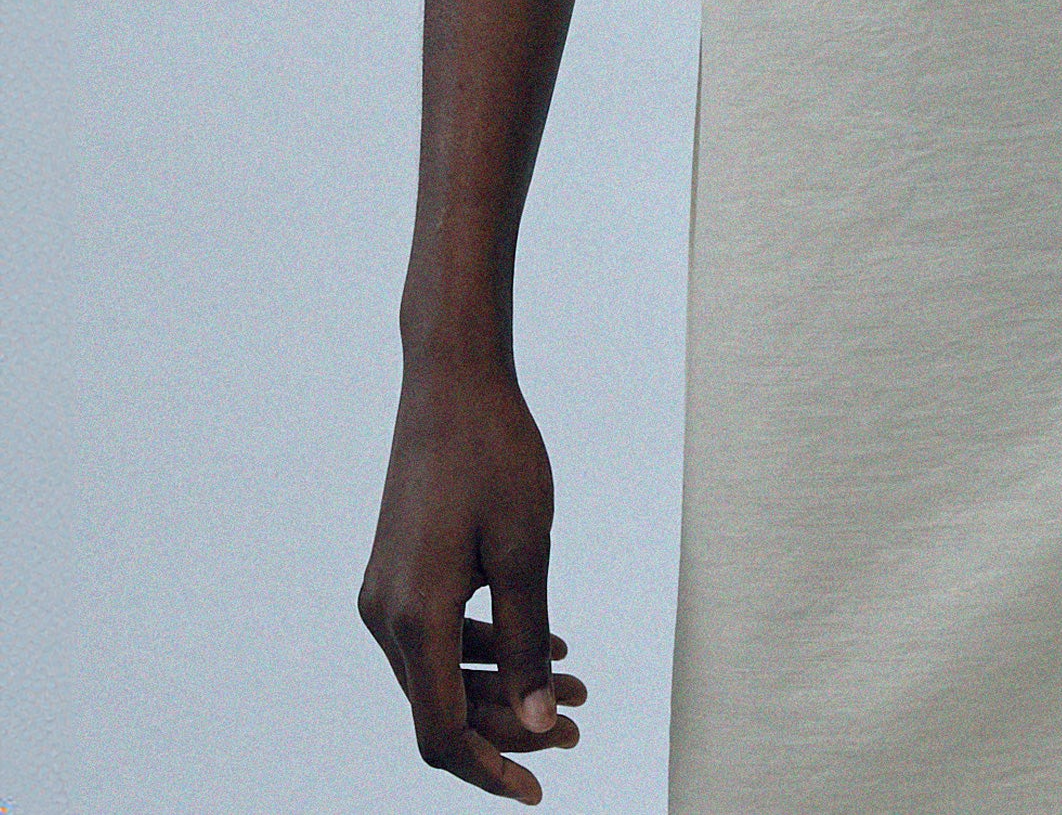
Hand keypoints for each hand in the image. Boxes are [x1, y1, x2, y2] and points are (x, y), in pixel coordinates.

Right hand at [359, 362, 584, 802]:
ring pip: (439, 673)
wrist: (452, 381)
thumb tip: (542, 722)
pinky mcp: (398, 570)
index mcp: (414, 616)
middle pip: (442, 708)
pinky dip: (485, 649)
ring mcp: (385, 591)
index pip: (442, 734)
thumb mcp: (526, 549)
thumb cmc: (494, 454)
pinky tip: (547, 641)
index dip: (490, 771)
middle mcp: (385, 614)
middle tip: (582, 727)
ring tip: (578, 684)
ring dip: (503, 688)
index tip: (540, 790)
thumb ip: (529, 642)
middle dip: (512, 727)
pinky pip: (436, 634)